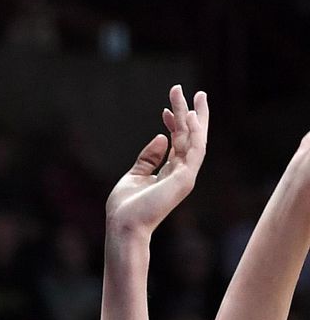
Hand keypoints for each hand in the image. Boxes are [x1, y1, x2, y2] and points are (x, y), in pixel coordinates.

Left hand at [105, 85, 207, 237]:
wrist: (124, 226)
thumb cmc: (125, 207)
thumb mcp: (134, 176)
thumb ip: (147, 158)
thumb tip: (160, 137)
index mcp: (168, 175)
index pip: (177, 145)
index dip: (173, 125)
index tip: (164, 109)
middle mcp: (180, 174)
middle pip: (191, 139)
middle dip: (193, 116)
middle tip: (195, 93)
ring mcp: (184, 177)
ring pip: (194, 140)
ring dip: (195, 117)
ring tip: (195, 95)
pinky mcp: (185, 179)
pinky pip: (194, 150)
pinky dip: (194, 132)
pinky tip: (190, 114)